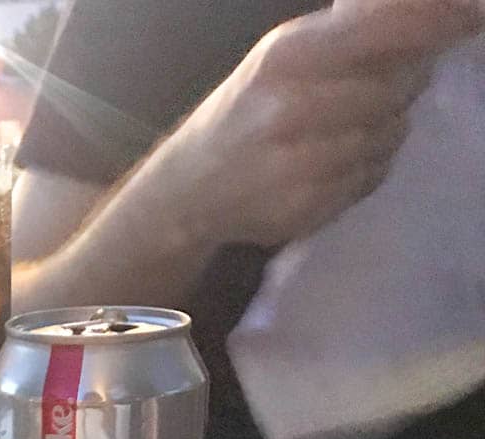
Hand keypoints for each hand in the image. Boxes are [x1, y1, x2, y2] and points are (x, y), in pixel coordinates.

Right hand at [148, 0, 480, 250]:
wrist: (191, 187)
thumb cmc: (251, 106)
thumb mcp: (289, 52)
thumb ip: (352, 31)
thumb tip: (434, 9)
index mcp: (289, 56)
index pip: (384, 30)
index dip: (440, 20)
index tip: (478, 12)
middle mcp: (293, 109)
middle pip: (397, 87)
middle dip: (400, 82)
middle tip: (375, 85)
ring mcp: (298, 166)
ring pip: (389, 135)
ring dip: (384, 127)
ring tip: (342, 128)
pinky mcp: (306, 209)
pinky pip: (371, 177)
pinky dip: (366, 166)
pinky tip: (332, 162)